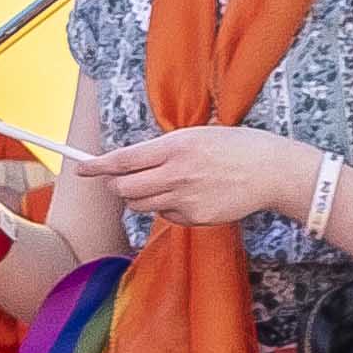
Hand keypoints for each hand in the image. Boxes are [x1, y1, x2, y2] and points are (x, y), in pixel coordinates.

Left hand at [99, 123, 312, 232]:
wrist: (272, 171)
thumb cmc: (236, 147)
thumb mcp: (197, 135)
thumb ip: (164, 149)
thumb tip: (131, 162)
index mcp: (175, 147)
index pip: (124, 160)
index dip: (98, 167)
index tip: (81, 170)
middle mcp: (176, 174)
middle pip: (125, 190)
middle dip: (119, 186)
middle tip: (126, 181)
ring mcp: (185, 199)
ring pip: (141, 206)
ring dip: (141, 198)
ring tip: (163, 185)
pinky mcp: (196, 218)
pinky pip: (166, 216)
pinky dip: (167, 209)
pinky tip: (189, 197)